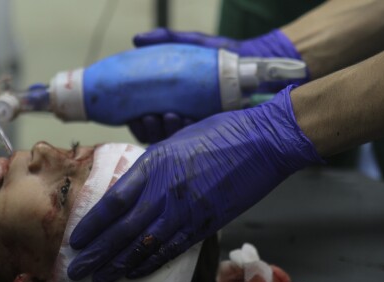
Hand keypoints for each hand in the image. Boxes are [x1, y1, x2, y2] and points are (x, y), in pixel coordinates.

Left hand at [68, 86, 322, 281]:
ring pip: (144, 245)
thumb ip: (147, 170)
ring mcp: (185, 211)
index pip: (112, 203)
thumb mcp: (172, 143)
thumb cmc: (217, 135)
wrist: (262, 141)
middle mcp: (164, 191)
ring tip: (100, 279)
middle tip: (77, 271)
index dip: (92, 225)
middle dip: (97, 253)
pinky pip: (172, 249)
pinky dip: (151, 263)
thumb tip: (127, 192)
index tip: (76, 240)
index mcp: (152, 167)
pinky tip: (134, 274)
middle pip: (122, 230)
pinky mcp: (205, 224)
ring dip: (119, 265)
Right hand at [127, 27, 308, 142]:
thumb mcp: (190, 44)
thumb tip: (136, 39)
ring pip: (170, 140)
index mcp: (164, 101)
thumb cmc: (218, 55)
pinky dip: (189, 133)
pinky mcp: (210, 132)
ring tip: (170, 115)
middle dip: (147, 129)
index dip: (133, 122)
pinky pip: (194, 141)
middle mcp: (175, 117)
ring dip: (165, 132)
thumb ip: (165, 40)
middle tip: (151, 116)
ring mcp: (193, 127)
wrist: (251, 63)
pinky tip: (190, 121)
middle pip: (151, 134)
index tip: (133, 115)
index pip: (140, 119)